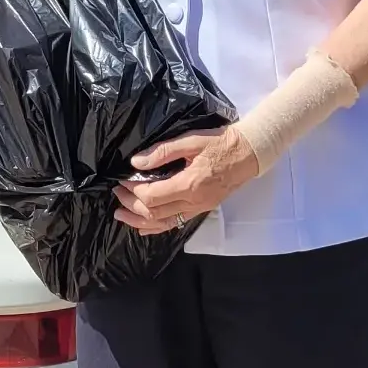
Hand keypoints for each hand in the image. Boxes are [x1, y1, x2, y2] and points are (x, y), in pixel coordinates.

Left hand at [113, 127, 260, 234]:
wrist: (250, 154)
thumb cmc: (222, 143)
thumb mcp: (192, 140)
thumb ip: (163, 152)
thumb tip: (137, 163)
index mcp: (189, 184)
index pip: (152, 196)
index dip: (133, 191)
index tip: (122, 181)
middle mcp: (193, 202)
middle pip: (154, 212)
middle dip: (131, 205)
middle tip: (117, 194)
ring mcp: (198, 208)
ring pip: (163, 223)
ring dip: (139, 220)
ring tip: (121, 215)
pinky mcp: (201, 209)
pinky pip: (175, 223)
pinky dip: (156, 227)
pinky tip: (143, 226)